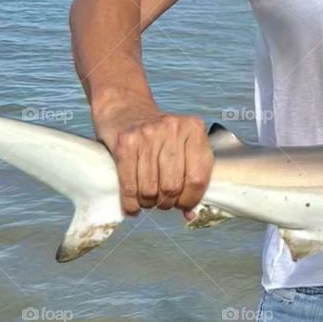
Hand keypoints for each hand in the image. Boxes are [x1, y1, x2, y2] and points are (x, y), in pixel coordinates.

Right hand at [94, 101, 212, 216]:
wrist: (125, 107)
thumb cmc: (158, 134)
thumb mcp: (181, 145)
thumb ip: (190, 174)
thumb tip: (190, 214)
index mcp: (194, 129)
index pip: (198, 178)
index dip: (190, 199)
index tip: (183, 205)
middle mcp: (172, 129)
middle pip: (172, 186)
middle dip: (167, 202)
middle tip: (162, 202)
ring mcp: (147, 135)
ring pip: (149, 189)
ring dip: (148, 203)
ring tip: (147, 200)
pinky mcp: (125, 143)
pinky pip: (129, 185)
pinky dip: (130, 203)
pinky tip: (132, 205)